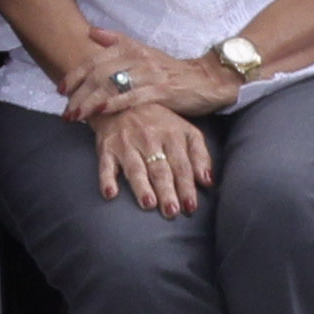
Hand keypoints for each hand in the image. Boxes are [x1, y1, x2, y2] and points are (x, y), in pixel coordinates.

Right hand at [95, 92, 216, 217]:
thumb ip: (199, 154)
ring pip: (136, 168)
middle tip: (172, 212)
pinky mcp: (107, 147)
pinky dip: (106, 179)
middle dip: (166, 191)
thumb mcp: (184, 131)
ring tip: (149, 204)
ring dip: (142, 187)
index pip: (181, 165)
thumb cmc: (159, 122)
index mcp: (171, 134)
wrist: (123, 101)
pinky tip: (110, 194)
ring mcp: (127, 143)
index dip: (186, 186)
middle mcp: (149, 138)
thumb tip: (208, 181)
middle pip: (160, 169)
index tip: (190, 207)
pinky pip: (106, 165)